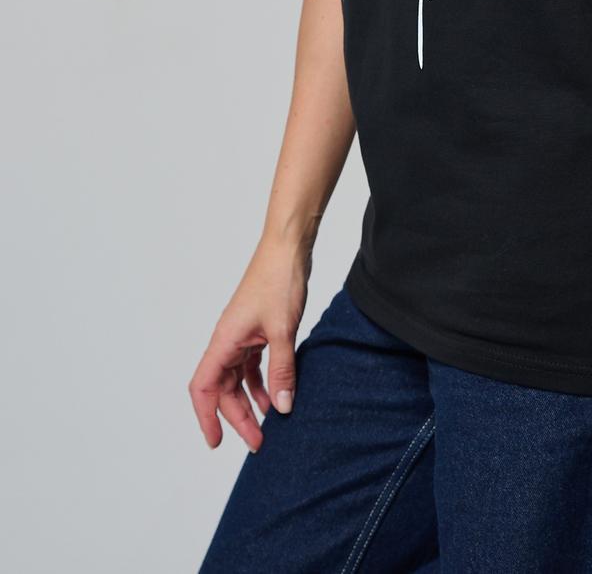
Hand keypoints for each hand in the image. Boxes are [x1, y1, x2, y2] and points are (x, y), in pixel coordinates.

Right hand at [188, 236, 311, 452]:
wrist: (289, 247)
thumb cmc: (279, 280)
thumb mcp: (283, 330)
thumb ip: (282, 369)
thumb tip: (284, 407)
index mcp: (224, 340)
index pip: (203, 387)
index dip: (206, 417)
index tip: (216, 443)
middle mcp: (228, 340)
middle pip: (223, 389)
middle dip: (237, 417)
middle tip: (259, 442)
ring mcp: (242, 335)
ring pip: (238, 378)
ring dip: (250, 402)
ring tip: (270, 425)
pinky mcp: (258, 330)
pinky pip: (253, 365)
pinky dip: (263, 382)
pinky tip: (278, 396)